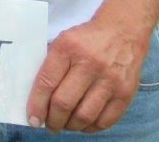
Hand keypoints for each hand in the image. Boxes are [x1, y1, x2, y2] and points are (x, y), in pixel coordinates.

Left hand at [26, 19, 148, 131]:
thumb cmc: (86, 38)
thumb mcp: (63, 41)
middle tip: (49, 125)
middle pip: (64, 102)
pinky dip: (91, 128)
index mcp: (67, 48)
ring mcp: (110, 80)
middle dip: (53, 120)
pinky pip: (106, 120)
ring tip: (65, 125)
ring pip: (85, 115)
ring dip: (71, 126)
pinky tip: (83, 125)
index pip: (47, 82)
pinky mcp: (126, 93)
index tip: (32, 119)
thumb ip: (51, 65)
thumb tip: (36, 97)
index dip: (37, 104)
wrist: (123, 31)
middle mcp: (89, 64)